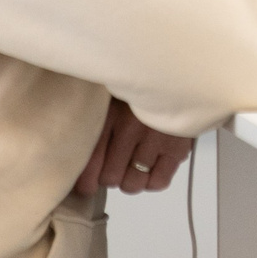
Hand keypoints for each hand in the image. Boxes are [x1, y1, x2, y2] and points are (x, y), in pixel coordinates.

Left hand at [74, 98, 194, 196]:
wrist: (177, 73)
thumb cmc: (136, 86)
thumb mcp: (110, 94)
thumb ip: (94, 117)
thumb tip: (78, 154)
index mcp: (110, 113)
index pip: (91, 160)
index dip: (85, 180)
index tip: (86, 184)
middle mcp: (131, 129)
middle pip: (110, 177)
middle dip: (108, 177)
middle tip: (111, 168)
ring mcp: (156, 140)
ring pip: (133, 183)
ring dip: (128, 180)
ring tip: (130, 168)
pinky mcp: (177, 148)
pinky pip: (158, 181)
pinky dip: (150, 181)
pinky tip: (149, 169)